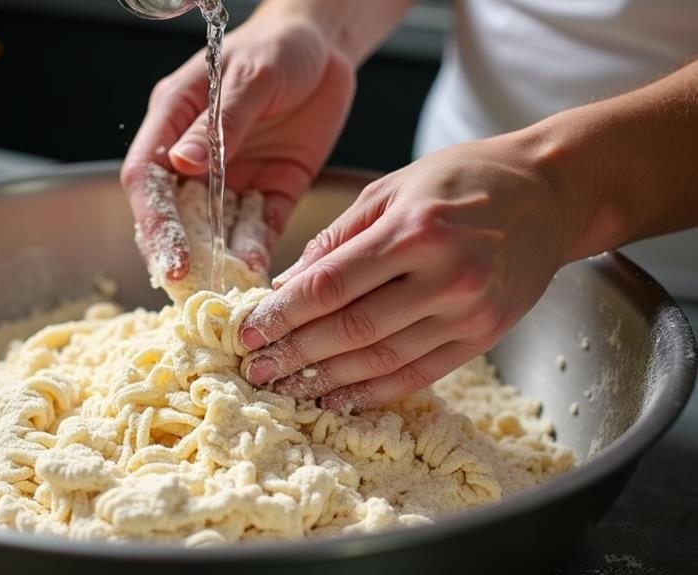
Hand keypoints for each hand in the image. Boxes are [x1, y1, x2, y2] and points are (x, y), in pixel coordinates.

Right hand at [121, 11, 355, 279]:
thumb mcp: (250, 76)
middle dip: (180, 252)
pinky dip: (257, 249)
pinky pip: (259, 227)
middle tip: (192, 289)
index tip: (169, 256)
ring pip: (216, 230)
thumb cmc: (277, 47)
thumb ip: (220, 122)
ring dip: (220, 259)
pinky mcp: (269, 190)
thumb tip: (183, 163)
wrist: (325, 46)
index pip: (147, 178)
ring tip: (228, 289)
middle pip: (174, 214)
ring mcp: (233, 178)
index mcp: (174, 121)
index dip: (154, 220)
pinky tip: (258, 269)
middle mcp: (196, 157)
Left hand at [239, 133, 581, 411]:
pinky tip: (338, 398)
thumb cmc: (463, 179)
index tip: (247, 331)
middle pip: (351, 328)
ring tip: (287, 388)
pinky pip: (419, 374)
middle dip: (295, 353)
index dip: (283, 313)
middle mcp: (445, 274)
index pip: (331, 285)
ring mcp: (469, 311)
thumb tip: (286, 283)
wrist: (549, 193)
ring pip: (382, 359)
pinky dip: (374, 391)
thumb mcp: (391, 187)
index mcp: (414, 229)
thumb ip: (337, 238)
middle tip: (256, 368)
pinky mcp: (484, 336)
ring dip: (327, 380)